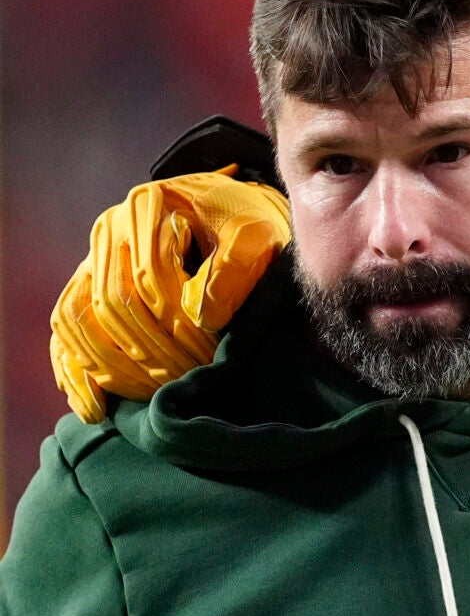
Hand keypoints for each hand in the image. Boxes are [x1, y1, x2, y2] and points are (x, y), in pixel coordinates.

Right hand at [52, 168, 291, 421]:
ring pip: (79, 322)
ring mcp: (89, 262)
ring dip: (114, 366)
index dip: (177, 320)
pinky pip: (65, 335)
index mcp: (148, 207)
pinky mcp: (83, 291)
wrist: (230, 216)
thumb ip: (238, 266)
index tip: (209, 351)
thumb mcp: (258, 233)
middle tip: (188, 377)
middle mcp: (108, 231)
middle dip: (151, 348)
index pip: (149, 275)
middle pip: (112, 303)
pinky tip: (95, 408)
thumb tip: (203, 317)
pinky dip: (75, 373)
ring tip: (152, 395)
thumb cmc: (246, 223)